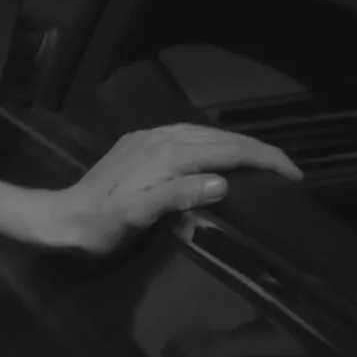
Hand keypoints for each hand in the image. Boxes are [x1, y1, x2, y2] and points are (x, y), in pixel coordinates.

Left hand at [45, 123, 303, 254]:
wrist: (61, 217)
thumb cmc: (101, 224)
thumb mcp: (138, 216)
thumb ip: (178, 196)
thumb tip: (222, 183)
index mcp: (165, 154)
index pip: (226, 150)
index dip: (263, 159)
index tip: (294, 174)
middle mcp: (158, 138)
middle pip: (219, 137)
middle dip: (257, 148)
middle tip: (288, 168)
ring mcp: (147, 139)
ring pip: (203, 132)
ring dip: (235, 143)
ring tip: (261, 159)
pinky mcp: (137, 144)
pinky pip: (185, 135)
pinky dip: (211, 141)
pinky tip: (215, 151)